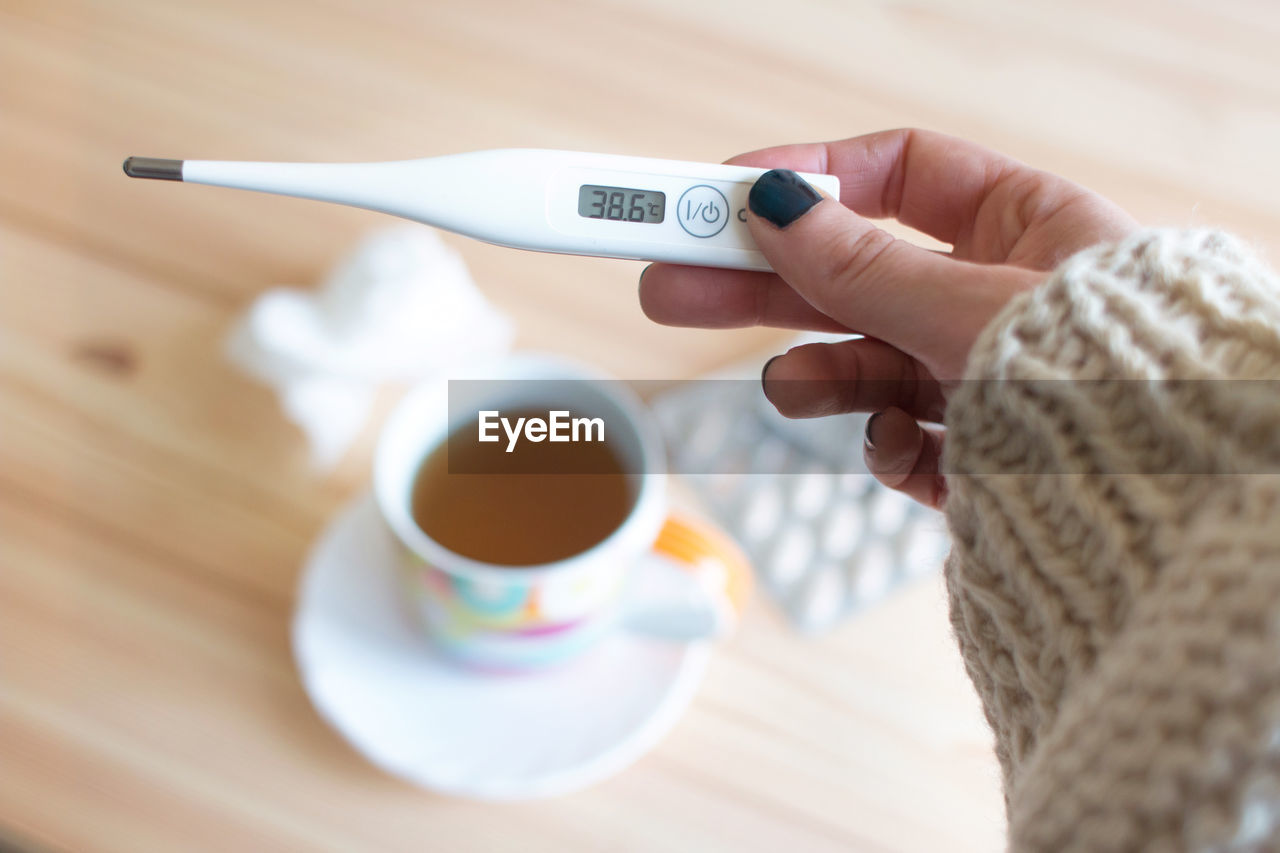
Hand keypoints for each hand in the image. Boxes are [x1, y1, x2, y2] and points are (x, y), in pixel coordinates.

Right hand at [639, 129, 1136, 506]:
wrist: (1166, 520)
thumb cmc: (1116, 384)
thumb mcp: (970, 306)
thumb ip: (861, 266)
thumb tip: (775, 210)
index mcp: (1030, 227)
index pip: (898, 175)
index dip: (808, 180)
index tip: (726, 196)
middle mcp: (1003, 299)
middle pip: (854, 273)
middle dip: (761, 283)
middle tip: (669, 284)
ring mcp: (986, 378)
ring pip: (869, 363)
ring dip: (821, 375)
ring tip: (786, 386)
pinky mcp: (978, 454)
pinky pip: (905, 438)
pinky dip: (893, 447)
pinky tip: (910, 452)